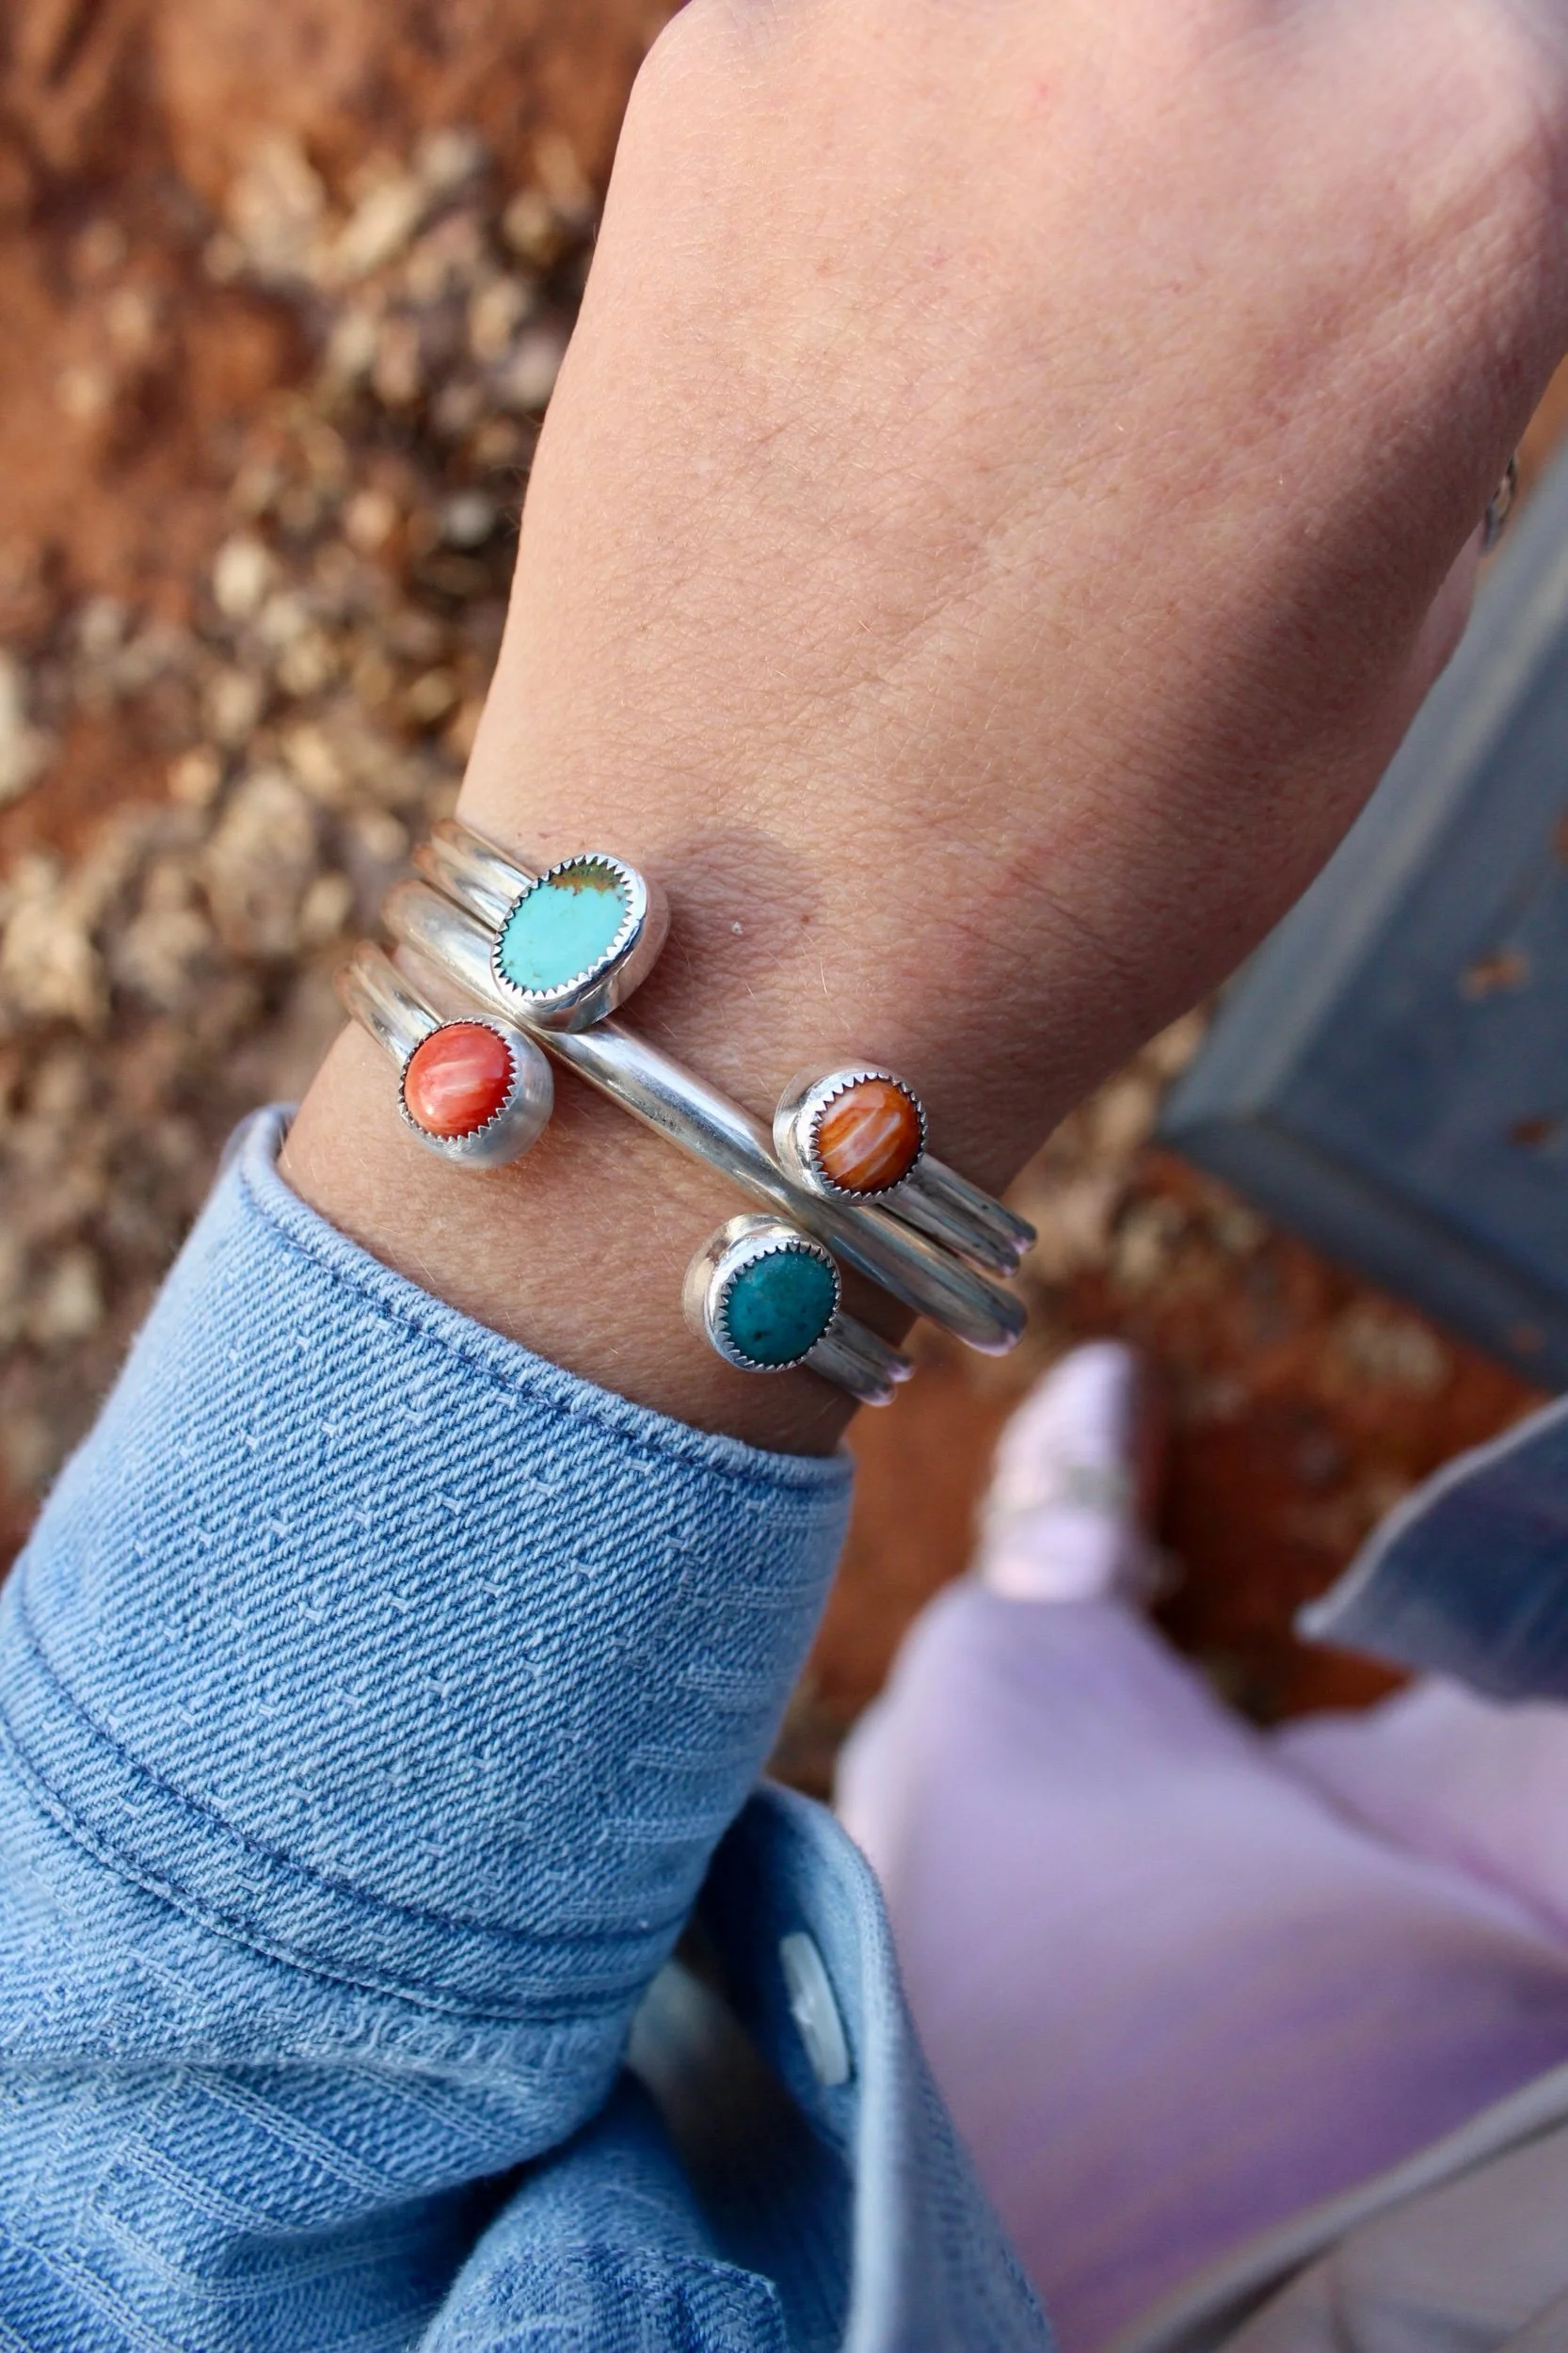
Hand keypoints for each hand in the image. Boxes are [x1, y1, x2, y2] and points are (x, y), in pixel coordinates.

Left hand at [285, 0, 1567, 1448]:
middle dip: (1266, 117)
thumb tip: (1360, 199)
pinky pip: (882, 27)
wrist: (757, 945)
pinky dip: (904, 135)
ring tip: (1022, 308)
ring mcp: (937, 6)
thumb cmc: (1099, 836)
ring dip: (1079, 103)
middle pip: (1292, 0)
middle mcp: (1209, 16)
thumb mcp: (1397, 596)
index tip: (1354, 261)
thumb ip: (1420, 330)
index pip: (1506, 45)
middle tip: (1184, 279)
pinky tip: (879, 332)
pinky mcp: (721, 55)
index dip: (1432, 170)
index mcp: (1452, 163)